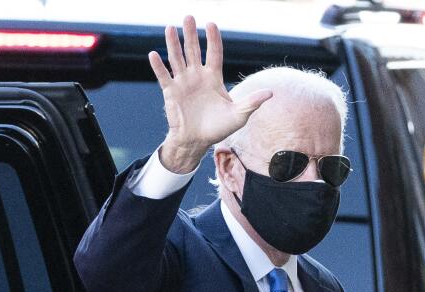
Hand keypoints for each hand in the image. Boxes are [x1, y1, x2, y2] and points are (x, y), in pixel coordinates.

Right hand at [148, 16, 273, 172]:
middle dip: (191, 34)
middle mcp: (197, 76)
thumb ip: (252, 102)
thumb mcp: (239, 115)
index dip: (213, 39)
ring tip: (170, 28)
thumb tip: (271, 93)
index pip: (214, 53)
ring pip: (177, 58)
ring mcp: (183, 82)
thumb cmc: (218, 128)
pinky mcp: (171, 92)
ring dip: (173, 44)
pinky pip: (164, 76)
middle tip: (188, 17)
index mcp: (213, 77)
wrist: (197, 141)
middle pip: (193, 50)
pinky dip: (158, 66)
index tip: (211, 24)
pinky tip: (153, 54)